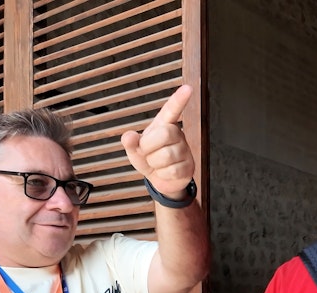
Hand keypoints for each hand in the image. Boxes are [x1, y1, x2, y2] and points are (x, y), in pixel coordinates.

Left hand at [121, 85, 195, 199]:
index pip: (172, 110)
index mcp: (163, 125)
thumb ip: (130, 142)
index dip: (179, 99)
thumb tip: (128, 136)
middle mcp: (177, 134)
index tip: (188, 88)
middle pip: (165, 133)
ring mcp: (184, 150)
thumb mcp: (135, 150)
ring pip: (166, 155)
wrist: (161, 181)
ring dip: (154, 163)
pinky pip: (171, 170)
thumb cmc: (149, 159)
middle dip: (149, 147)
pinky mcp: (188, 166)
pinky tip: (165, 172)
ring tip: (157, 164)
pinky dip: (162, 174)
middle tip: (147, 153)